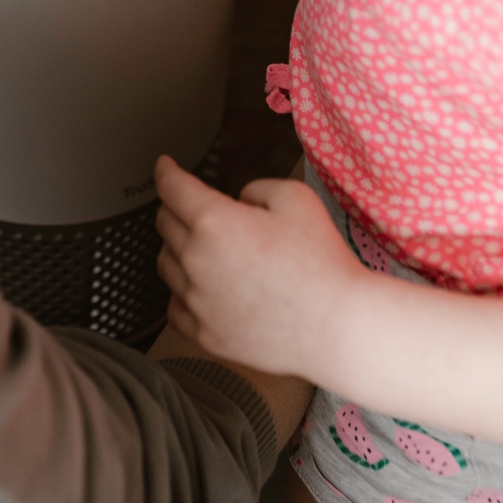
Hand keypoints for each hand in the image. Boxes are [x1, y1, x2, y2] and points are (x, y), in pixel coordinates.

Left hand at [155, 155, 364, 379]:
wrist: (339, 327)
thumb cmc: (322, 263)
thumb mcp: (294, 197)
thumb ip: (255, 188)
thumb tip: (238, 202)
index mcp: (213, 222)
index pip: (171, 187)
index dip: (165, 171)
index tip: (164, 167)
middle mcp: (196, 260)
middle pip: (164, 223)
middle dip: (175, 207)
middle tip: (194, 207)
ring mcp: (198, 301)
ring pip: (165, 264)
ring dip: (177, 248)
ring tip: (205, 248)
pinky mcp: (206, 334)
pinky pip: (174, 307)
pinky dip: (181, 292)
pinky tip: (201, 287)